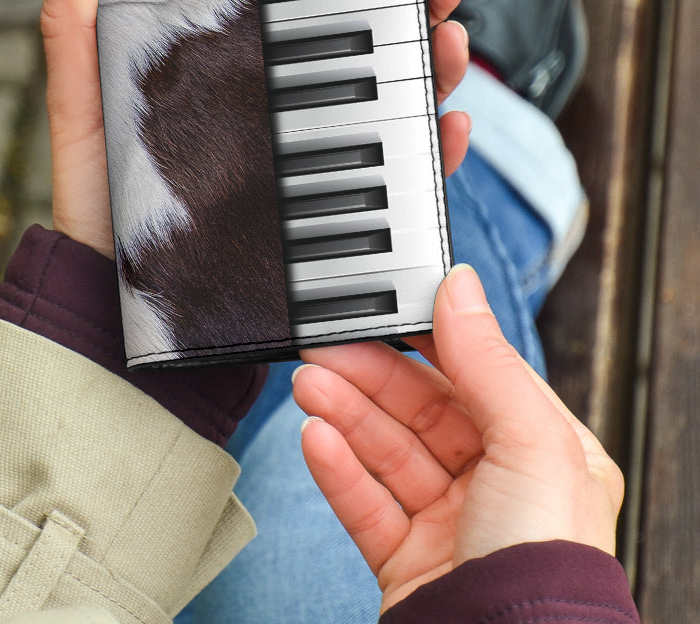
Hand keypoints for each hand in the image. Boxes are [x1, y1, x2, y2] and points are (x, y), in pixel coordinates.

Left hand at [40, 0, 471, 258]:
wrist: (113, 303)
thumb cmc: (94, 203)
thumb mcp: (82, 106)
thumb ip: (74, 26)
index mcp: (230, 77)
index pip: (301, 14)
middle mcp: (277, 117)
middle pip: (360, 53)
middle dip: (411, 10)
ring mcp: (306, 170)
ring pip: (390, 111)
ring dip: (433, 72)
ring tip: (452, 40)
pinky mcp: (324, 226)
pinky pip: (395, 191)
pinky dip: (433, 160)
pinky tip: (452, 128)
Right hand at [292, 264, 623, 612]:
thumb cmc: (546, 567)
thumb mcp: (531, 442)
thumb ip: (487, 360)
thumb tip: (461, 286)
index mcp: (545, 452)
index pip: (475, 377)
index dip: (425, 341)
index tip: (380, 311)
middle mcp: (499, 485)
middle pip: (420, 411)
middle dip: (368, 376)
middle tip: (323, 348)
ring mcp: (450, 523)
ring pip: (386, 451)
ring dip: (343, 413)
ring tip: (307, 384)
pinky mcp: (408, 558)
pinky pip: (364, 501)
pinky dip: (336, 468)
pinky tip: (314, 438)